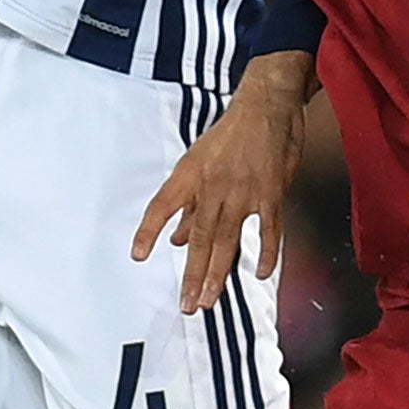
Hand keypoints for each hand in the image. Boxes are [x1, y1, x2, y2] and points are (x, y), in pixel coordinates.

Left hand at [132, 51, 312, 313]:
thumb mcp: (199, 160)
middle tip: (188, 304)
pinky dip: (265, 253)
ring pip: (227, 240)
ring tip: (210, 300)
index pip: (162, 205)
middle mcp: (213, 186)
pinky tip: (260, 273)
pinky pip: (267, 231)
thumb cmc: (231, 132)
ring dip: (218, 273)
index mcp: (191, 174)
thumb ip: (188, 203)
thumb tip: (176, 239)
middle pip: (199, 237)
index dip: (149, 230)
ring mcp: (243, 192)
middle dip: (193, 274)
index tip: (137, 256)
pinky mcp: (271, 194)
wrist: (267, 104)